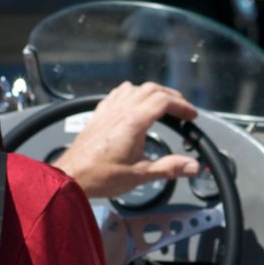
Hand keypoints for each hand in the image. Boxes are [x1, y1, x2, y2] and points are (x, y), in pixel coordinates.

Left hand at [51, 82, 200, 198]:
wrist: (72, 176)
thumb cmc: (100, 176)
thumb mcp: (140, 174)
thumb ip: (169, 168)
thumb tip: (191, 166)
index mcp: (133, 122)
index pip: (164, 101)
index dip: (182, 106)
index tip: (191, 115)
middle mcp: (121, 110)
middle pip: (152, 89)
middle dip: (171, 96)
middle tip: (182, 109)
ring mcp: (108, 110)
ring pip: (134, 88)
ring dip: (152, 92)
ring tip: (162, 104)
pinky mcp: (99, 114)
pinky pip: (117, 93)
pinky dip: (132, 93)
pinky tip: (133, 101)